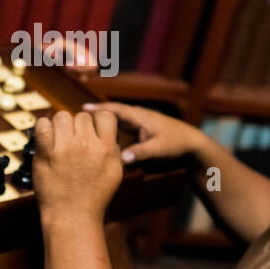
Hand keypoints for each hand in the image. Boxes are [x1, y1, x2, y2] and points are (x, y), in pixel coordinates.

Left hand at [34, 110, 123, 222]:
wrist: (72, 216)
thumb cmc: (94, 197)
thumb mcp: (115, 172)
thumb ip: (113, 150)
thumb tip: (108, 135)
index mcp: (106, 148)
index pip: (105, 115)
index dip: (98, 122)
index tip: (91, 132)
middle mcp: (86, 144)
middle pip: (82, 116)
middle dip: (78, 127)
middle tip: (74, 142)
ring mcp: (65, 147)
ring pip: (62, 116)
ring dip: (61, 125)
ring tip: (60, 140)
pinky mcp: (45, 152)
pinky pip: (42, 125)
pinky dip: (43, 127)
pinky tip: (47, 138)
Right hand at [81, 101, 206, 163]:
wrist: (192, 148)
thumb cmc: (177, 145)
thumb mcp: (159, 150)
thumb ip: (140, 154)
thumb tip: (121, 159)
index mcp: (140, 117)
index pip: (115, 109)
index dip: (99, 109)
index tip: (82, 109)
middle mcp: (137, 119)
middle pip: (112, 115)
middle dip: (96, 116)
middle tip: (77, 120)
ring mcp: (139, 127)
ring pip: (116, 124)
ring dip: (102, 126)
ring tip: (84, 130)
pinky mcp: (141, 136)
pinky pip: (122, 133)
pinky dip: (111, 135)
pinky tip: (101, 142)